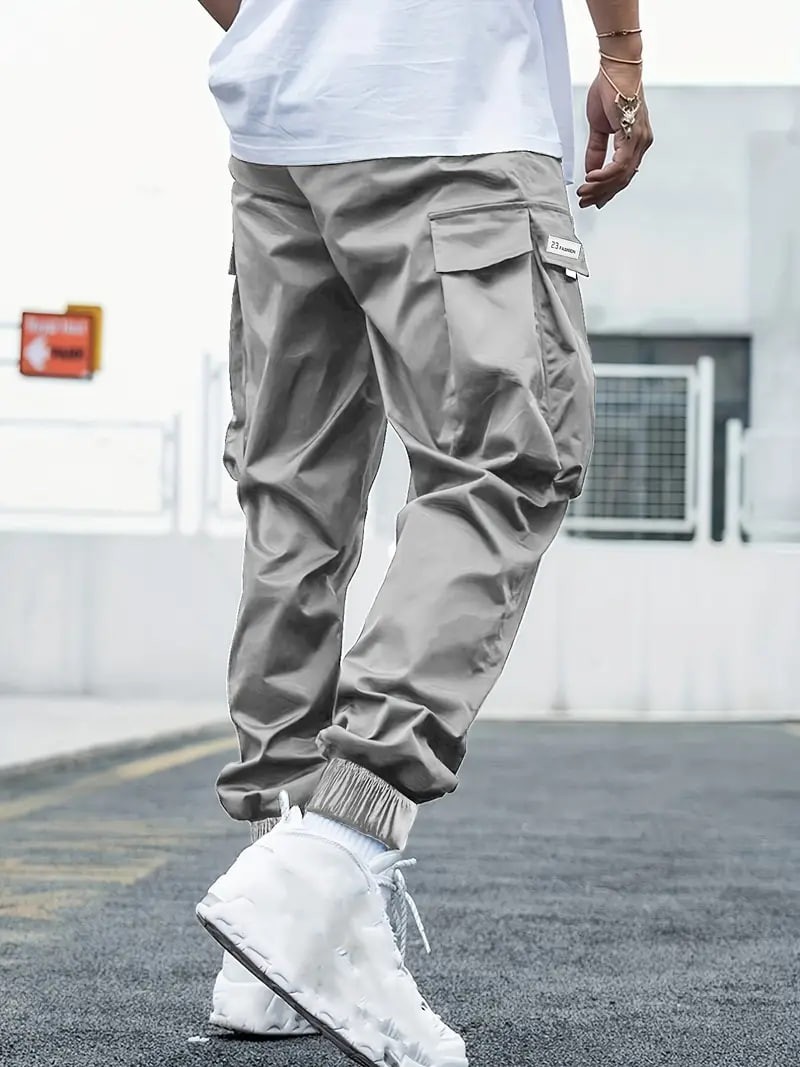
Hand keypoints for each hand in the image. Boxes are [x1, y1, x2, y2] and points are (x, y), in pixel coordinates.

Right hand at [577, 63, 653, 209]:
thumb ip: (595, 151)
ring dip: (600, 187)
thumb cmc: (610, 90)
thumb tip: (590, 171)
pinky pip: (619, 164)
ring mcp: (640, 140)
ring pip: (621, 175)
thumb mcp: (598, 128)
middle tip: (585, 201)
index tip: (593, 199)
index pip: (623, 174)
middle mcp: (642, 142)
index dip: (607, 190)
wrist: (616, 68)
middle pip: (623, 179)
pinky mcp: (632, 135)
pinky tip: (590, 178)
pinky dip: (604, 174)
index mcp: (636, 141)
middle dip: (602, 193)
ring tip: (584, 192)